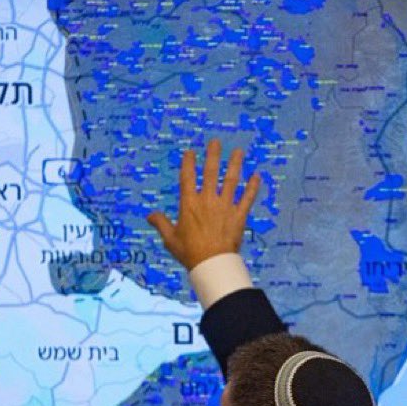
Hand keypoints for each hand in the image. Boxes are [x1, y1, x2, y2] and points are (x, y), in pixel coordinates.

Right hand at [146, 139, 261, 269]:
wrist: (212, 264)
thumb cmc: (189, 252)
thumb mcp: (170, 238)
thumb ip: (161, 223)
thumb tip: (149, 215)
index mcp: (189, 204)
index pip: (187, 178)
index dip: (188, 163)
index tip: (190, 151)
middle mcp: (208, 200)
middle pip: (211, 173)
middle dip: (213, 156)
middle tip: (216, 142)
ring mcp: (225, 207)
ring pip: (231, 181)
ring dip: (235, 165)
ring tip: (238, 152)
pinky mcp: (239, 215)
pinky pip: (247, 198)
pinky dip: (253, 186)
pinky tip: (257, 175)